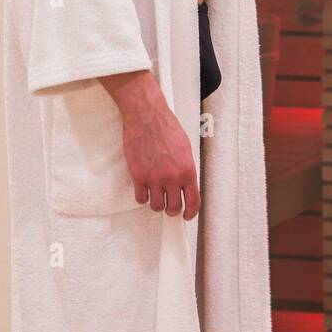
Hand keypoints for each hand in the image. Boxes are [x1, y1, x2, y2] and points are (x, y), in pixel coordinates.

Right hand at [98, 69, 199, 217]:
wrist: (147, 116)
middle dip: (172, 209)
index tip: (186, 215)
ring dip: (156, 203)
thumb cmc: (166, 127)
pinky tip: (143, 188)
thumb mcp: (185, 148)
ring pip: (156, 206)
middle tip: (169, 205)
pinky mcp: (138, 176)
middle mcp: (172, 178)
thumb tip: (185, 186)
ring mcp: (154, 178)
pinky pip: (140, 198)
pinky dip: (142, 196)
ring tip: (155, 194)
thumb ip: (186, 169)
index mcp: (187, 170)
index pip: (193, 202)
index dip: (190, 213)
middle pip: (173, 208)